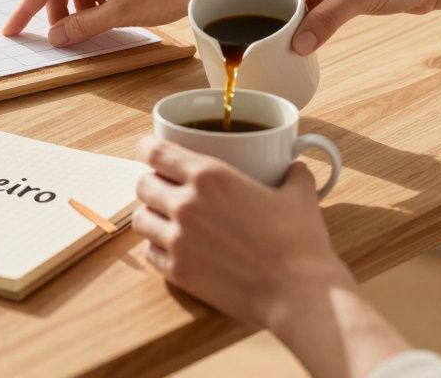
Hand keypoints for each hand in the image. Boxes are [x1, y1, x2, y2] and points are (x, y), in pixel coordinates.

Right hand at [1, 0, 229, 46]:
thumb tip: (55, 37)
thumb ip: (82, 26)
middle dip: (57, 13)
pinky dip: (93, 6)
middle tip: (61, 38)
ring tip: (91, 29)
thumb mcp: (118, 14)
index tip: (12, 30)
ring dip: (77, 12)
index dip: (26, 10)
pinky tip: (106, 19)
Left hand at [134, 137, 352, 331]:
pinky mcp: (178, 272)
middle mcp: (184, 204)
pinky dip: (158, 247)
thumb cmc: (300, 243)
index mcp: (208, 176)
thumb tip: (295, 166)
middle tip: (165, 187)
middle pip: (142, 184)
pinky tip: (174, 248)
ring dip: (151, 215)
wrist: (299, 293)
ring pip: (140, 219)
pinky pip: (150, 253)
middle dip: (151, 182)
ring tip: (166, 218)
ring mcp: (177, 240)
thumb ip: (292, 174)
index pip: (155, 151)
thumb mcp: (300, 195)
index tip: (149, 150)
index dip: (147, 148)